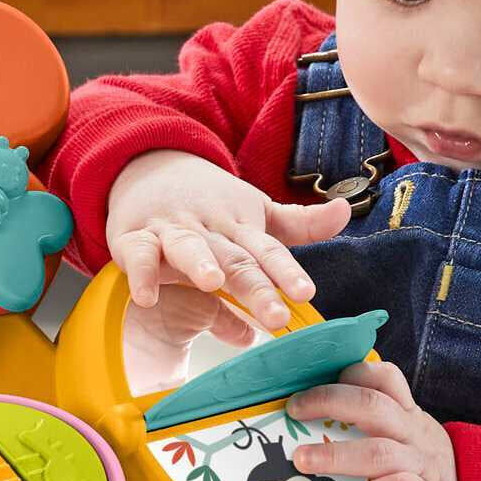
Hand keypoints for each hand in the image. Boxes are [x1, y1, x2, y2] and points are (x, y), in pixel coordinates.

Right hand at [106, 150, 350, 332]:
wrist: (147, 165)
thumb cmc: (210, 201)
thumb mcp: (256, 211)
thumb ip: (300, 224)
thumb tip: (346, 211)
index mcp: (242, 226)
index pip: (269, 251)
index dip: (287, 272)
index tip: (306, 293)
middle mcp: (210, 228)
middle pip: (236, 259)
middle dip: (256, 286)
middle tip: (276, 315)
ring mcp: (172, 231)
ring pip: (188, 247)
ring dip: (200, 262)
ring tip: (213, 282)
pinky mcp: (134, 237)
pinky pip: (138, 254)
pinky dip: (141, 273)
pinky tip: (147, 296)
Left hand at [289, 359, 460, 480]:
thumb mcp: (396, 444)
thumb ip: (363, 429)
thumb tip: (298, 420)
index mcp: (407, 416)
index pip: (384, 377)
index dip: (349, 374)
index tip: (310, 386)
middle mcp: (417, 436)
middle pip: (374, 405)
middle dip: (328, 402)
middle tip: (294, 411)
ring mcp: (425, 469)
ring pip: (381, 451)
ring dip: (336, 454)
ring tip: (303, 460)